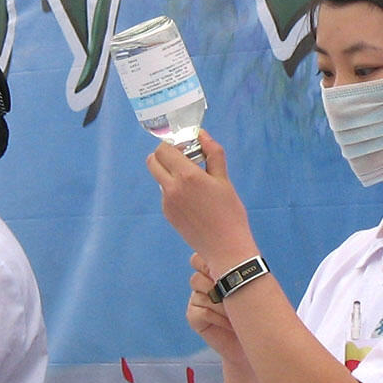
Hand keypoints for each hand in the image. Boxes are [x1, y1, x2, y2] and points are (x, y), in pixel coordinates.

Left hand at [146, 132, 258, 276]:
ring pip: (159, 177)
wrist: (225, 248)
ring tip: (194, 182)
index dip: (173, 144)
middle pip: (153, 161)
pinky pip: (165, 194)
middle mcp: (171, 188)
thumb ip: (213, 153)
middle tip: (184, 159)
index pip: (163, 150)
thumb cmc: (229, 213)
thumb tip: (202, 134)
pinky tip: (194, 200)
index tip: (187, 147)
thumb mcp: (224, 180)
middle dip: (165, 156)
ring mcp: (167, 203)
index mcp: (187, 176)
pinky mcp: (168, 215)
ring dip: (169, 172)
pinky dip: (174, 189)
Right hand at [185, 254, 244, 362]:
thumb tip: (235, 257)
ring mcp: (195, 301)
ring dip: (223, 305)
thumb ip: (238, 272)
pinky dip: (219, 318)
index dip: (208, 265)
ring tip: (237, 314)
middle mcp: (201, 285)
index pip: (198, 260)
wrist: (251, 343)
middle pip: (197, 278)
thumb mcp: (249, 288)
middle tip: (234, 297)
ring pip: (202, 295)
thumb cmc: (254, 314)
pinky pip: (203, 312)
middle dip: (218, 287)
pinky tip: (231, 324)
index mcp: (212, 273)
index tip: (224, 274)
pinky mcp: (193, 317)